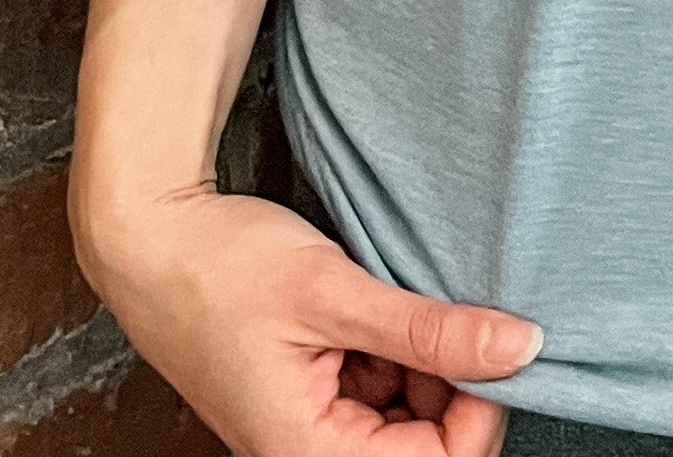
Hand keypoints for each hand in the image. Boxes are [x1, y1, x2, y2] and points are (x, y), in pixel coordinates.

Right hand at [70, 174, 544, 456]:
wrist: (150, 237)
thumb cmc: (220, 268)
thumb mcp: (334, 291)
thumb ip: (427, 328)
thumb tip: (522, 348)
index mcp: (308, 454)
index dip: (480, 409)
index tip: (494, 343)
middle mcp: (309, 454)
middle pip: (424, 447)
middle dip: (452, 384)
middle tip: (449, 311)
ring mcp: (310, 426)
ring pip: (406, 418)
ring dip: (423, 365)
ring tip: (402, 300)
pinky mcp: (311, 395)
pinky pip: (377, 392)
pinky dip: (394, 351)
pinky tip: (380, 306)